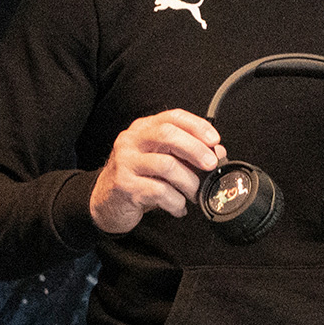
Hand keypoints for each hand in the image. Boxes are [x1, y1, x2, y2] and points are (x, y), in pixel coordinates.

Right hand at [89, 109, 226, 233]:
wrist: (105, 202)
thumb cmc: (137, 179)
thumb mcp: (161, 161)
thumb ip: (186, 154)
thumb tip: (217, 152)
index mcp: (143, 129)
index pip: (172, 117)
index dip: (197, 126)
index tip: (214, 140)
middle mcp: (131, 141)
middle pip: (168, 134)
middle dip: (195, 149)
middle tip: (211, 164)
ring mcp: (126, 162)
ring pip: (166, 165)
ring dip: (188, 182)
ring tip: (193, 193)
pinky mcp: (125, 185)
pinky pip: (159, 191)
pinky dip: (176, 202)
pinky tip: (179, 208)